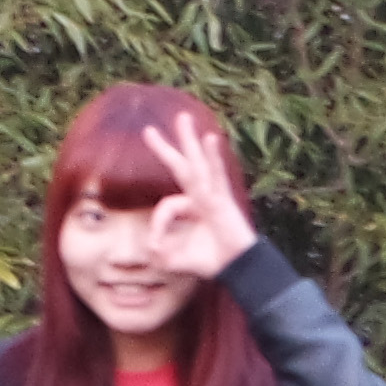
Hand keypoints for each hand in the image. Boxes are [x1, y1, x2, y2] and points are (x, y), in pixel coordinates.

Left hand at [139, 118, 258, 280]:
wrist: (237, 267)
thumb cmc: (211, 261)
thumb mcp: (177, 258)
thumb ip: (160, 253)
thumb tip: (148, 248)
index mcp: (190, 206)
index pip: (166, 207)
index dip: (157, 226)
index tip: (155, 246)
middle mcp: (201, 195)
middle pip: (182, 166)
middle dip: (166, 148)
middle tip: (149, 130)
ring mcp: (213, 194)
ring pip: (198, 163)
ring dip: (189, 139)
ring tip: (183, 118)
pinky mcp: (224, 199)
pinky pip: (217, 174)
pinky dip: (213, 156)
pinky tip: (210, 138)